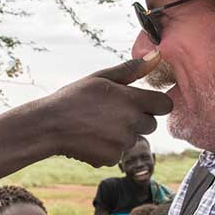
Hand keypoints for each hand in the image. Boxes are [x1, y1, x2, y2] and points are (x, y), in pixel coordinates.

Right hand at [41, 53, 172, 165]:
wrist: (49, 126)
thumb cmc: (74, 97)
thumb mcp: (101, 77)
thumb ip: (132, 69)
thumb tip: (157, 56)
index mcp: (132, 100)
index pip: (165, 105)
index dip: (155, 103)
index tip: (142, 102)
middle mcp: (131, 123)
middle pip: (151, 125)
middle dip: (137, 120)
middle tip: (112, 113)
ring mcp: (122, 143)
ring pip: (133, 139)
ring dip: (122, 134)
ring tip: (97, 125)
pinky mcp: (112, 158)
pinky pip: (118, 153)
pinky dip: (108, 148)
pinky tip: (92, 138)